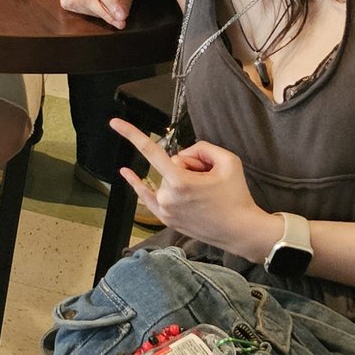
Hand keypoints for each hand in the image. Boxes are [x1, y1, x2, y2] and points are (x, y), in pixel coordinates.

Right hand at [61, 0, 141, 25]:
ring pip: (79, 5)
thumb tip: (121, 15)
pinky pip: (72, 8)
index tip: (121, 16)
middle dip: (103, 12)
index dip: (111, 4)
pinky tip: (96, 10)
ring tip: (110, 13)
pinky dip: (85, 12)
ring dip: (96, 13)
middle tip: (118, 21)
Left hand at [110, 119, 268, 254]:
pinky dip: (139, 185)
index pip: (150, 151)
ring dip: (181, 180)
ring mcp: (164, 210)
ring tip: (204, 194)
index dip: (131, 134)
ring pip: (166, 180)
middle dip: (188, 166)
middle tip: (209, 180)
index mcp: (179, 182)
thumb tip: (183, 154)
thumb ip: (202, 148)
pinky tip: (127, 174)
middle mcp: (166, 197)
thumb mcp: (228, 161)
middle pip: (171, 165)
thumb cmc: (236, 197)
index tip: (114, 123)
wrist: (241, 231)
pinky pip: (148, 197)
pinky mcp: (166, 219)